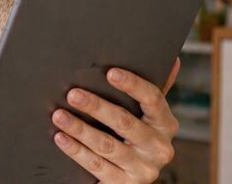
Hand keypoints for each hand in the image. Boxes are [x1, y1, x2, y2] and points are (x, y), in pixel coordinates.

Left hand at [50, 57, 180, 182]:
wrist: (130, 178)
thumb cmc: (134, 136)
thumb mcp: (146, 116)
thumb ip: (152, 92)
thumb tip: (173, 60)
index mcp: (165, 124)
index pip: (153, 99)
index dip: (132, 85)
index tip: (110, 73)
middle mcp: (159, 147)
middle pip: (125, 122)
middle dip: (96, 107)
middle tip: (72, 94)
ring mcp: (144, 169)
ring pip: (107, 145)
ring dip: (80, 129)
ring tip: (59, 115)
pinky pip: (96, 166)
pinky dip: (76, 151)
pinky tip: (61, 138)